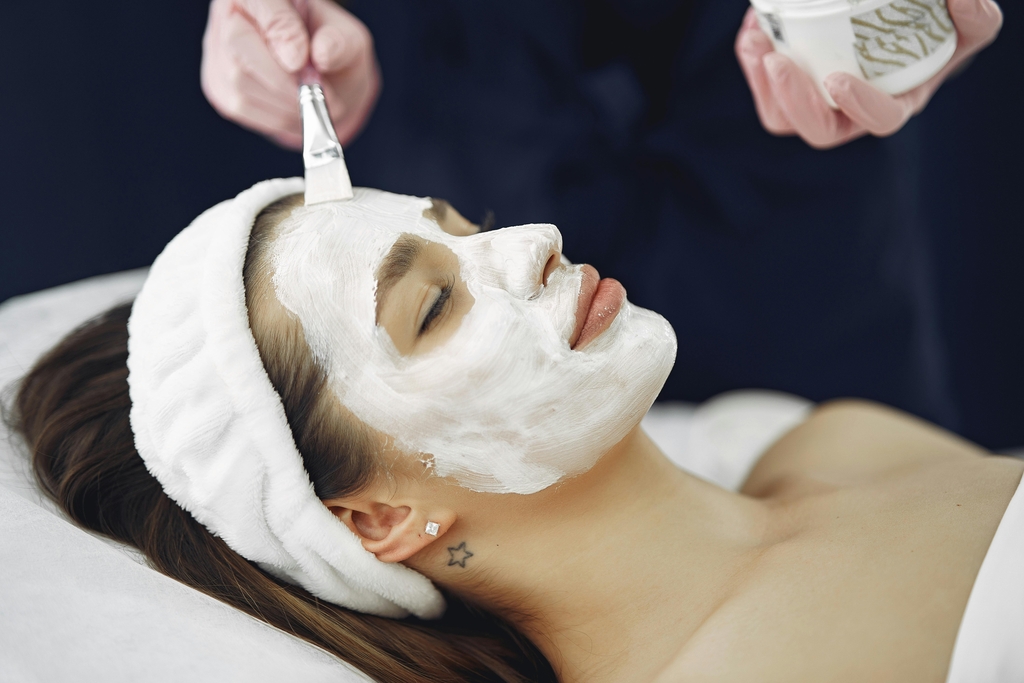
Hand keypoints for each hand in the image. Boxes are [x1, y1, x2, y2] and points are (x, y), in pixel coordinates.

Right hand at [201, 0, 379, 148]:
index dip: (278, 31)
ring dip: (283, 101)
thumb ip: (338, 42)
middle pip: (238, 44)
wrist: (324, 78)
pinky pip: (241, 106)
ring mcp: (218, 52)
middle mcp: (229, 16)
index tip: (301, 60)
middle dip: (282, 78)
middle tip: (316, 93)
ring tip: (314, 102)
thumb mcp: (347, 38)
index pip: (258, 1)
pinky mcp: (219, 86)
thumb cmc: (331, 49)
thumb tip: (320, 54)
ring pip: (239, 80)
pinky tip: (296, 110)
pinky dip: (276, 115)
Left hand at [734, 0, 1002, 148]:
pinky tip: (755, 29)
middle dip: (794, 101)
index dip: (859, 106)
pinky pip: (765, 88)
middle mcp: (853, 113)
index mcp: (896, 102)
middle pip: (818, 130)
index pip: (880, 120)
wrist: (905, 19)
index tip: (838, 80)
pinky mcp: (792, 85)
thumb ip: (976, 17)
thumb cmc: (941, 25)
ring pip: (783, 115)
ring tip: (758, 41)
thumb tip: (962, 0)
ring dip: (764, 84)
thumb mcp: (970, 24)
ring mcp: (818, 102)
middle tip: (778, 61)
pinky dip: (753, 59)